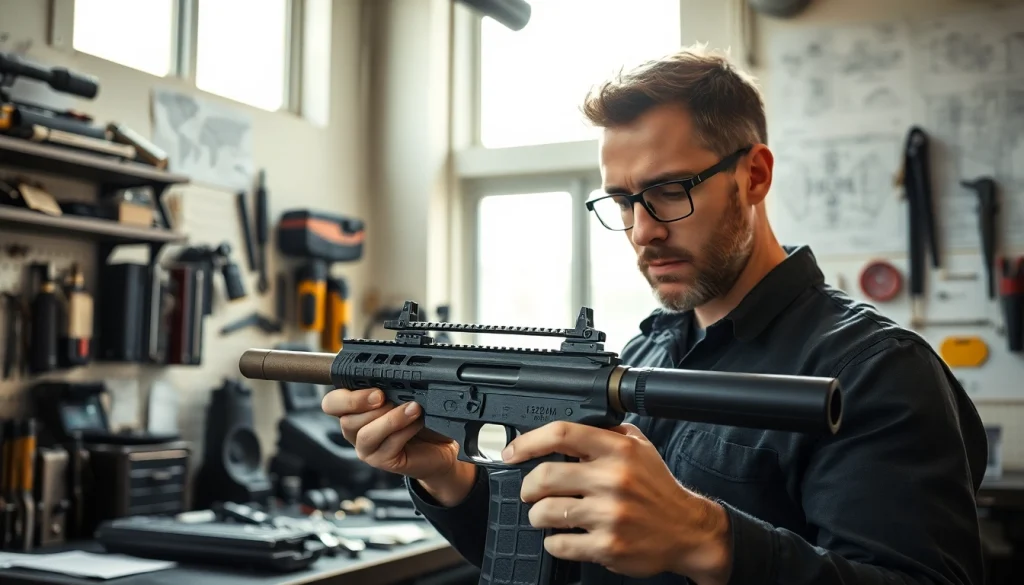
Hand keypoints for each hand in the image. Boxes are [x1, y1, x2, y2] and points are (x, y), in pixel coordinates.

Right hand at [321, 389, 475, 504]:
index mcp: (354, 409)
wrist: (441, 444)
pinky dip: (404, 430)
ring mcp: (367, 448)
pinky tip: (417, 422)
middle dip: (366, 405)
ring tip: (413, 408)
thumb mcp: (404, 395)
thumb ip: (392, 386)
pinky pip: (387, 445)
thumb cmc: (419, 416)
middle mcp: (355, 429)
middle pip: (345, 418)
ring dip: (391, 419)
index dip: (346, 397)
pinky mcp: (382, 461)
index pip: (332, 403)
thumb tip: (395, 375)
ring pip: (366, 434)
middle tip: (387, 397)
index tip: (374, 391)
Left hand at [504, 422, 732, 584]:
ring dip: (537, 515)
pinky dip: (554, 542)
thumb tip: (560, 432)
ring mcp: (609, 515)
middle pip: (544, 476)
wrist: (687, 530)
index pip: (561, 434)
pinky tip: (563, 536)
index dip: (528, 442)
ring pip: (545, 512)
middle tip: (530, 491)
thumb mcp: (639, 447)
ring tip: (546, 515)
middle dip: (528, 487)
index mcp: (617, 450)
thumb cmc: (657, 488)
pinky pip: (559, 544)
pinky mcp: (607, 546)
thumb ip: (604, 433)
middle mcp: (612, 479)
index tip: (512, 452)